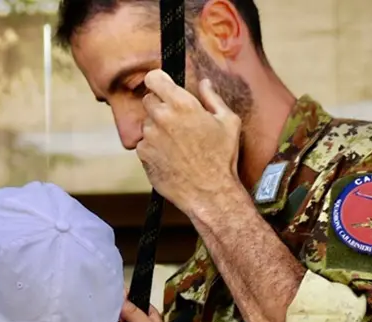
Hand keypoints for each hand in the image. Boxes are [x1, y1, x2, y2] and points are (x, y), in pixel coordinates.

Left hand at [136, 72, 244, 214]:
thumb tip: (205, 83)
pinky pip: (144, 143)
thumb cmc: (222, 158)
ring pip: (146, 123)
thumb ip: (213, 98)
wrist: (210, 193)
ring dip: (157, 128)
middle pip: (148, 100)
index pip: (153, 78)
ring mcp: (150, 137)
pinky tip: (171, 156)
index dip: (158, 81)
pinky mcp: (143, 155)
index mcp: (182, 105)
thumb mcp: (228, 122)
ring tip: (178, 143)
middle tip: (177, 120)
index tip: (164, 87)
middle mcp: (162, 118)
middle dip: (160, 106)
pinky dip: (154, 147)